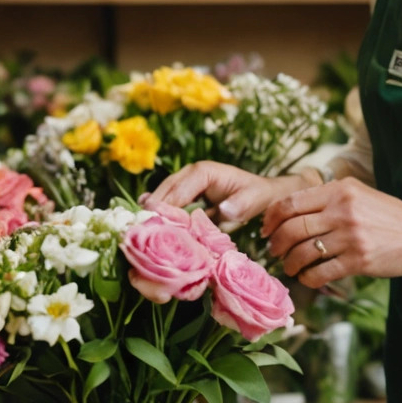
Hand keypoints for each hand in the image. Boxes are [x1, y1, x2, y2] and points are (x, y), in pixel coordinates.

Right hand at [146, 162, 312, 225]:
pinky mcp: (184, 195)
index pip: (180, 187)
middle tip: (140, 228)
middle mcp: (190, 174)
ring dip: (153, 212)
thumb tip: (223, 210)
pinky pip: (167, 203)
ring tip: (139, 230)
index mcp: (204, 172)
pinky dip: (158, 213)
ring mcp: (185, 183)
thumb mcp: (254, 199)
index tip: (153, 219)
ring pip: (162, 196)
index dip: (166, 203)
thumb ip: (240, 205)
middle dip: (154, 208)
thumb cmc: (257, 195)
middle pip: (165, 190)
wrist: (262, 193)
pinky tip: (145, 224)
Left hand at [262, 178, 401, 288]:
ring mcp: (351, 237)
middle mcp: (343, 211)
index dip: (271, 218)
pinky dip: (308, 278)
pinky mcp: (359, 261)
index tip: (265, 230)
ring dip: (290, 263)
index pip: (291, 203)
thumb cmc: (387, 215)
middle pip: (292, 229)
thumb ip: (327, 198)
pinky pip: (321, 272)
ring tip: (290, 267)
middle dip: (276, 244)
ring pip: (303, 252)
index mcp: (339, 190)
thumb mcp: (358, 193)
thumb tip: (289, 211)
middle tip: (274, 252)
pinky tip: (308, 277)